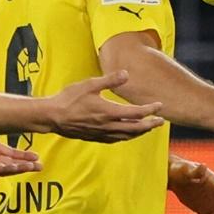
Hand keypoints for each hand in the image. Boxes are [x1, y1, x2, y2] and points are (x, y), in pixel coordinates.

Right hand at [48, 71, 164, 142]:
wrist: (52, 116)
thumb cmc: (69, 99)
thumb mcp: (90, 84)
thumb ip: (110, 80)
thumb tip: (127, 74)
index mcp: (108, 111)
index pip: (136, 113)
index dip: (150, 110)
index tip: (159, 106)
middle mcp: (108, 125)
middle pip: (136, 128)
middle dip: (150, 125)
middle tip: (161, 121)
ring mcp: (102, 133)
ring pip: (127, 136)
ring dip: (140, 132)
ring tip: (149, 128)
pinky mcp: (95, 137)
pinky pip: (116, 139)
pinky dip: (126, 137)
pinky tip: (128, 134)